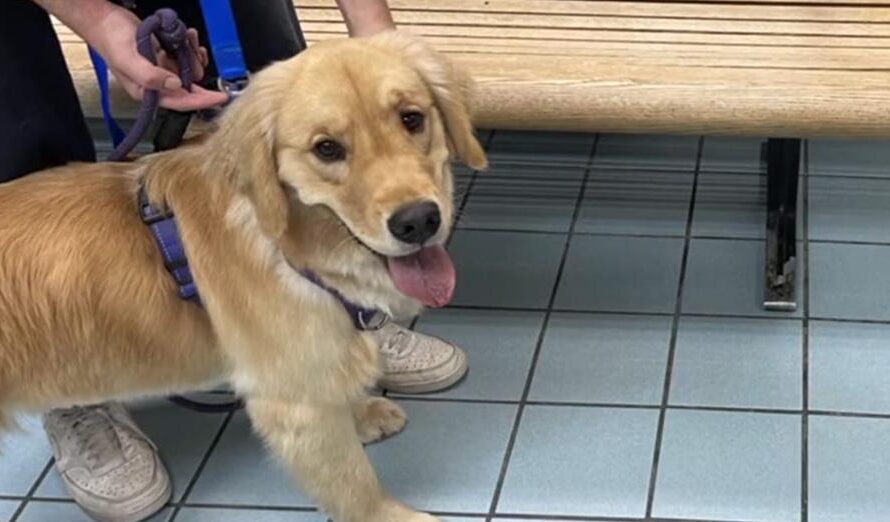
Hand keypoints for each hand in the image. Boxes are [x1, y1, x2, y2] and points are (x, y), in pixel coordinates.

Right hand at [87, 7, 227, 110]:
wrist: (105, 19)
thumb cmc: (110, 39)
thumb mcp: (128, 59)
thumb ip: (150, 76)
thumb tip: (176, 85)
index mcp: (148, 93)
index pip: (181, 102)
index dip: (203, 101)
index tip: (221, 98)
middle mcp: (158, 85)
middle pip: (191, 87)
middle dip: (196, 68)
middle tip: (195, 51)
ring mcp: (163, 71)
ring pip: (191, 71)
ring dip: (193, 54)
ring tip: (187, 38)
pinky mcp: (166, 59)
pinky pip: (186, 58)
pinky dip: (189, 47)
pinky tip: (185, 36)